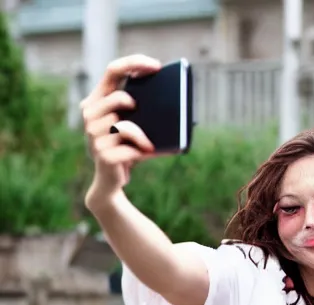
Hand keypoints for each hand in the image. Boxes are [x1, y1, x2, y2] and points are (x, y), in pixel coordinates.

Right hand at [81, 54, 160, 209]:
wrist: (111, 181)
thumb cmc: (126, 149)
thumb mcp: (133, 127)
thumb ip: (141, 112)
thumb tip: (174, 103)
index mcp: (96, 101)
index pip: (112, 70)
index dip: (134, 63)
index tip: (157, 66)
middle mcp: (89, 115)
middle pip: (118, 97)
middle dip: (134, 104)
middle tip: (142, 113)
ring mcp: (93, 135)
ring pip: (125, 125)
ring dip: (142, 136)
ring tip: (148, 145)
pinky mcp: (102, 154)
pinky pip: (128, 146)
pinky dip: (140, 151)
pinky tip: (141, 155)